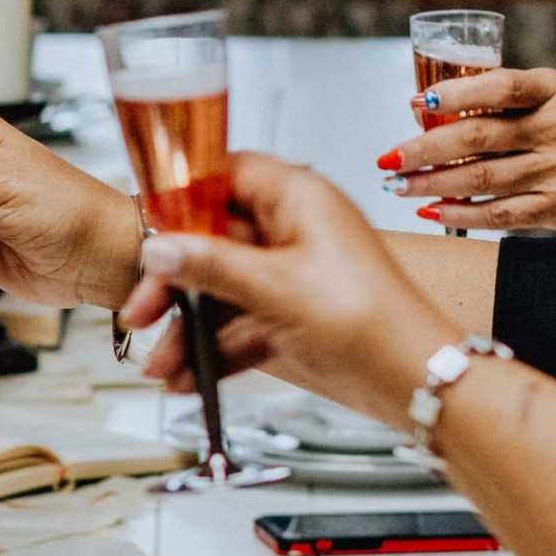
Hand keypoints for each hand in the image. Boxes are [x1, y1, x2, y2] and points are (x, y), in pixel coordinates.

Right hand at [110, 154, 451, 415]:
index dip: (181, 195)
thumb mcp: (276, 287)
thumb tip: (161, 247)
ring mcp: (292, 275)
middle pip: (213, 240)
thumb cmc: (371, 321)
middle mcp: (294, 230)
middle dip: (173, 282)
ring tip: (162, 362)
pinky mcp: (293, 316)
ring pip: (221, 290)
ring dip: (188, 328)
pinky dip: (213, 350)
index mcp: (298, 198)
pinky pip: (239, 324)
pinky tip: (189, 375)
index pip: (225, 174)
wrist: (413, 381)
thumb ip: (211, 265)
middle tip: (142, 309)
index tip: (146, 224)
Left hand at [377, 67, 555, 236]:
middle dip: (424, 149)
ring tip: (399, 184)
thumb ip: (503, 100)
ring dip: (431, 184)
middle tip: (389, 156)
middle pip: (478, 138)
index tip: (418, 103)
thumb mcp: (554, 98)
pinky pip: (497, 214)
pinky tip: (431, 209)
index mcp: (555, 91)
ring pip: (480, 179)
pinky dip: (458, 213)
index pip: (499, 87)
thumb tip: (426, 108)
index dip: (455, 94)